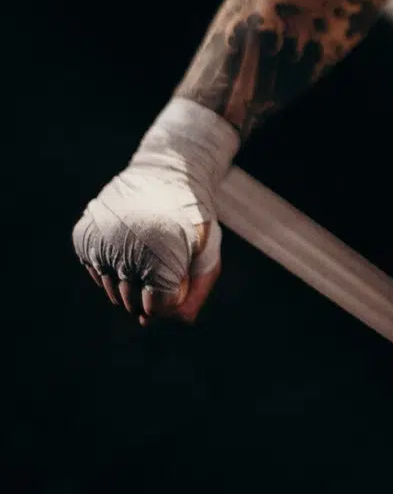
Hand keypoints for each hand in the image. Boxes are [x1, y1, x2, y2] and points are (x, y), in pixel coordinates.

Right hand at [72, 98, 238, 326]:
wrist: (167, 172)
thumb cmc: (191, 216)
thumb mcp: (207, 252)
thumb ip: (194, 292)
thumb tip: (165, 321)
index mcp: (161, 252)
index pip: (156, 307)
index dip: (173, 296)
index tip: (181, 272)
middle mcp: (124, 247)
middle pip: (132, 303)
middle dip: (152, 292)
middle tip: (165, 261)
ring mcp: (100, 241)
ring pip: (112, 291)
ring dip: (131, 281)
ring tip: (147, 250)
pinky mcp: (84, 236)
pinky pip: (96, 273)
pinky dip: (112, 268)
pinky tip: (128, 245)